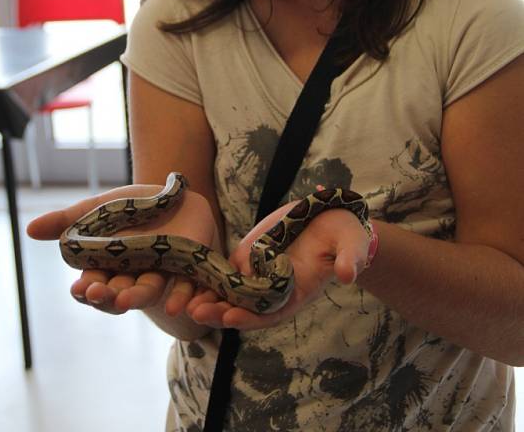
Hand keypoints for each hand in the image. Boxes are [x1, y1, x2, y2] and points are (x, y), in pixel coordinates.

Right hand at [27, 184, 220, 315]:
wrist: (175, 196)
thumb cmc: (132, 208)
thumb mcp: (98, 209)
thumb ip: (67, 220)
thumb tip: (30, 229)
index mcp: (106, 266)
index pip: (91, 285)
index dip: (85, 289)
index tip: (79, 287)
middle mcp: (130, 276)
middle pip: (116, 293)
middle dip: (106, 295)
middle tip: (96, 293)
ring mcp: (158, 274)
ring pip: (146, 291)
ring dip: (135, 297)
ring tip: (125, 298)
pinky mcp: (185, 269)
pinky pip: (183, 288)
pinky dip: (179, 297)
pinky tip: (175, 304)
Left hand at [186, 200, 370, 330]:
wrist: (334, 219)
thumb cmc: (346, 235)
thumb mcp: (352, 246)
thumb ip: (349, 260)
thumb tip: (347, 274)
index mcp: (296, 291)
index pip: (271, 312)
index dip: (251, 316)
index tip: (231, 316)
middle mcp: (274, 288)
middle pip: (244, 307)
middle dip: (220, 312)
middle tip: (196, 313)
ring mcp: (259, 271)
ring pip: (228, 291)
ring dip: (207, 299)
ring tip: (183, 303)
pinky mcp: (249, 254)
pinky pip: (225, 270)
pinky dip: (206, 277)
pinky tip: (185, 278)